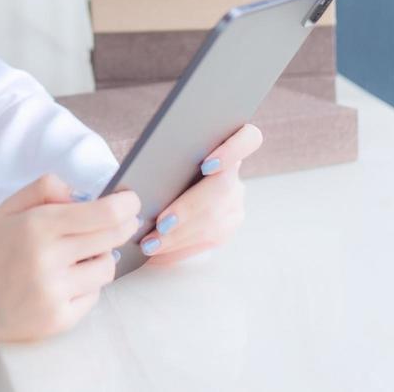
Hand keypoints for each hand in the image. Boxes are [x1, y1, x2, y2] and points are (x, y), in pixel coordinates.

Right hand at [0, 173, 139, 344]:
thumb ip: (46, 188)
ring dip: (101, 258)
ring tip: (79, 257)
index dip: (126, 205)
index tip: (131, 201)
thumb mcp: (9, 208)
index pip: (102, 213)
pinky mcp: (60, 319)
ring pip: (108, 268)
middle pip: (113, 238)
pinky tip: (64, 283)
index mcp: (37, 226)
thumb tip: (83, 193)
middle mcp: (49, 259)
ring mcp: (56, 292)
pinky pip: (94, 296)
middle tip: (120, 223)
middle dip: (122, 227)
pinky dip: (86, 286)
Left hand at [134, 123, 261, 267]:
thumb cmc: (161, 161)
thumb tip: (144, 178)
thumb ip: (167, 155)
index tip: (207, 164)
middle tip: (160, 225)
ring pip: (216, 225)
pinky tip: (154, 255)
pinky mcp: (225, 229)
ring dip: (179, 238)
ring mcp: (234, 206)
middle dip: (189, 211)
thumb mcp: (166, 151)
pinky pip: (205, 244)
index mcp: (227, 145)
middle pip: (222, 190)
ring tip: (149, 244)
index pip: (249, 138)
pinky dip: (176, 250)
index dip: (233, 150)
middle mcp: (235, 177)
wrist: (165, 181)